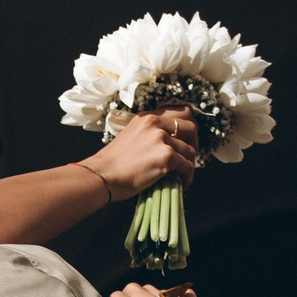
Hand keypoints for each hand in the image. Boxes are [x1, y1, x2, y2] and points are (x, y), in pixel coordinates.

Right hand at [83, 109, 200, 200]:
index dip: (187, 128)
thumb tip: (168, 143)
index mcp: (147, 117)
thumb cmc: (112, 163)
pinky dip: (188, 177)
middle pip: (191, 126)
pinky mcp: (166, 157)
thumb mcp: (130, 136)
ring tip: (181, 175)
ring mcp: (161, 139)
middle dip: (194, 142)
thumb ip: (149, 134)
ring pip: (190, 150)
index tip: (187, 140)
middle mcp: (155, 124)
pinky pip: (188, 167)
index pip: (179, 113)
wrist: (102, 175)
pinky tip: (182, 183)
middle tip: (188, 156)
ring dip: (189, 164)